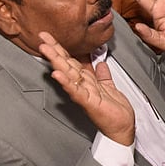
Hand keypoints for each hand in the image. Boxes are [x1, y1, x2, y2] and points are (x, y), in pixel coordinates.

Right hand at [39, 31, 134, 145]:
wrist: (122, 128)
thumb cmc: (115, 112)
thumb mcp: (109, 87)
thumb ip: (103, 75)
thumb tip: (101, 64)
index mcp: (87, 81)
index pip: (72, 61)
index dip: (61, 48)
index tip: (50, 37)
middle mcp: (83, 86)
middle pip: (66, 65)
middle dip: (54, 50)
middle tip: (42, 38)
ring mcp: (84, 94)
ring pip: (68, 75)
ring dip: (57, 61)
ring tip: (46, 50)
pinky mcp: (89, 103)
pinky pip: (76, 91)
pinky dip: (66, 82)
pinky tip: (57, 74)